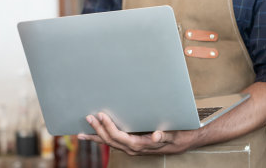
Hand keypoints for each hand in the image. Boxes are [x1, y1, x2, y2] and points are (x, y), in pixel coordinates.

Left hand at [77, 113, 197, 155]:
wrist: (183, 143)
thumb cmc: (178, 136)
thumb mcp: (173, 135)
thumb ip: (163, 136)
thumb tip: (155, 136)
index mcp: (140, 145)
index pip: (119, 137)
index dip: (108, 127)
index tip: (101, 115)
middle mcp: (133, 149)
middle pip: (110, 140)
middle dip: (98, 129)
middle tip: (88, 117)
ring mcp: (131, 148)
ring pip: (110, 143)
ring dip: (96, 136)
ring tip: (82, 133)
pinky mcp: (132, 145)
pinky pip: (115, 143)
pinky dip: (103, 139)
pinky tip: (96, 136)